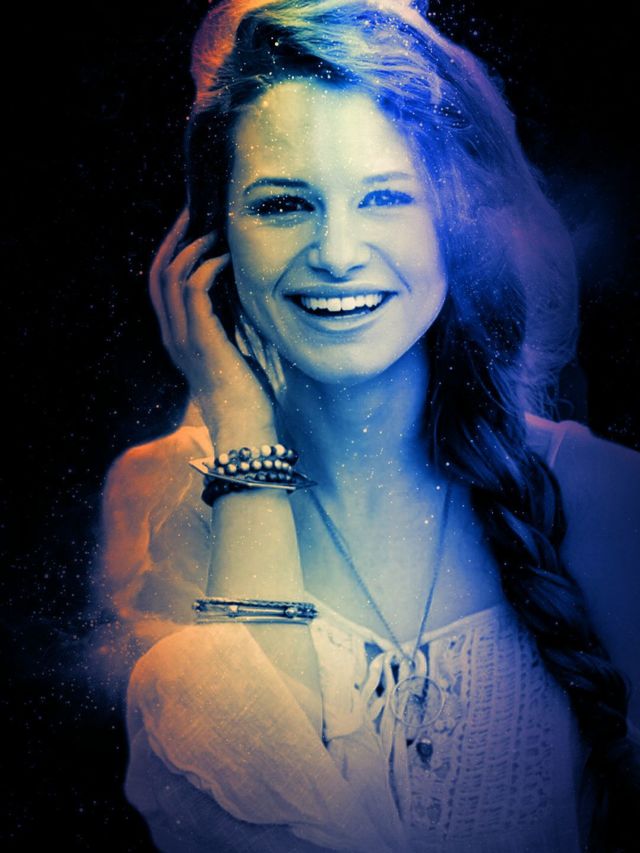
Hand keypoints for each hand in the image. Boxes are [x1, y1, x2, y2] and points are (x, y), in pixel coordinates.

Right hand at [149, 208, 279, 441]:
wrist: (245, 427)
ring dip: (193, 247)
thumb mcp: (231, 351)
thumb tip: (239, 295)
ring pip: (172, 276)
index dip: (170, 252)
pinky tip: (227, 259)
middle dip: (175, 238)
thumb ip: (226, 326)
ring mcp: (183, 338)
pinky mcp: (202, 339)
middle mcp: (172, 335)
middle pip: (158, 274)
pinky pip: (195, 289)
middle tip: (194, 213)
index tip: (189, 229)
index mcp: (176, 338)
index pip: (160, 286)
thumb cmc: (245, 395)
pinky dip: (209, 267)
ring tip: (214, 232)